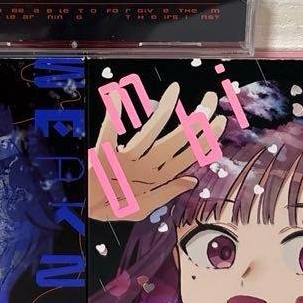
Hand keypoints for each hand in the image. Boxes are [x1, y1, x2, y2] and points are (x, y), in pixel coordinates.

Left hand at [88, 81, 224, 221]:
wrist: (82, 211)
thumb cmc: (112, 205)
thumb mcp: (142, 207)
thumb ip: (166, 192)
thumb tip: (193, 179)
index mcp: (155, 179)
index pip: (186, 155)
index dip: (205, 138)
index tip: (219, 120)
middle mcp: (143, 167)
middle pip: (175, 141)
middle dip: (195, 121)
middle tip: (211, 99)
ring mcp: (124, 160)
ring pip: (150, 133)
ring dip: (164, 111)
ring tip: (174, 91)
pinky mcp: (102, 153)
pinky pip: (108, 131)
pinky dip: (113, 114)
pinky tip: (119, 95)